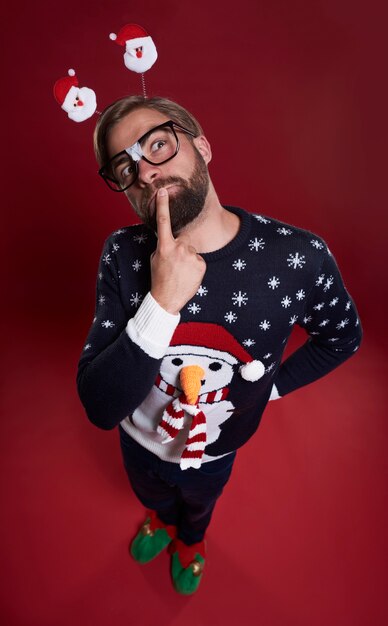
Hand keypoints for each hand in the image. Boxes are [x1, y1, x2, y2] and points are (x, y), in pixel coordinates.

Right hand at [150, 188, 205, 313]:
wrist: (167, 299)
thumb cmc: (159, 279)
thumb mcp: (155, 259)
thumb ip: (164, 246)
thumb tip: (170, 239)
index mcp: (164, 246)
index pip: (163, 222)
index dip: (163, 205)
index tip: (163, 192)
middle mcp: (179, 249)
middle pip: (183, 241)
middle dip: (179, 250)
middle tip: (174, 266)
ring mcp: (191, 256)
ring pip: (191, 251)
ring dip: (188, 259)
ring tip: (181, 272)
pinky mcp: (201, 264)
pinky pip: (199, 260)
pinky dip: (195, 266)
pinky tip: (188, 275)